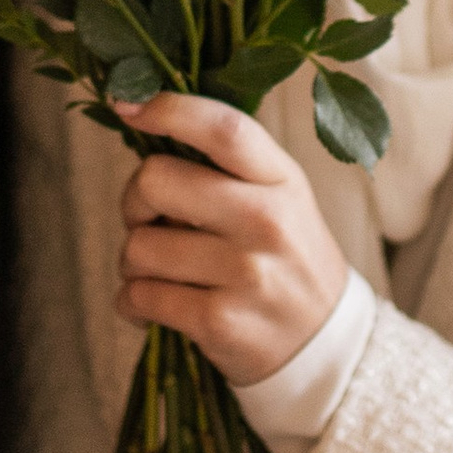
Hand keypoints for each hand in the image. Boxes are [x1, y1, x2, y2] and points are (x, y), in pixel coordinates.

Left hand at [115, 93, 348, 386]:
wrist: (325, 346)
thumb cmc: (284, 259)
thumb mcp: (279, 199)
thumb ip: (225, 165)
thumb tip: (141, 115)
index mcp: (281, 180)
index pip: (224, 128)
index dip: (168, 109)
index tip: (128, 106)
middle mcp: (267, 222)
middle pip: (156, 179)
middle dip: (134, 201)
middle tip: (150, 221)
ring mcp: (245, 274)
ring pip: (138, 245)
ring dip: (133, 261)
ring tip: (163, 273)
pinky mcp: (219, 322)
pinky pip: (138, 296)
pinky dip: (133, 303)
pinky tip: (157, 307)